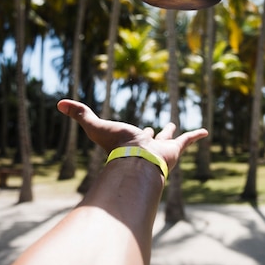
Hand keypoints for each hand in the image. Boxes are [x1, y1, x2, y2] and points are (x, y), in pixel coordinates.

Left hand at [57, 99, 207, 171]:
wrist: (135, 162)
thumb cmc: (115, 146)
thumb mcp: (94, 125)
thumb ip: (79, 113)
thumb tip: (58, 103)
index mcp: (133, 141)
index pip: (138, 135)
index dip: (141, 132)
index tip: (143, 129)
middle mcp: (148, 146)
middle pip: (154, 137)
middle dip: (157, 133)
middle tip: (159, 128)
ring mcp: (162, 149)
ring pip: (170, 139)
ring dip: (176, 135)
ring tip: (183, 132)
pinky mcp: (174, 149)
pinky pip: (188, 141)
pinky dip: (196, 136)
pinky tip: (205, 132)